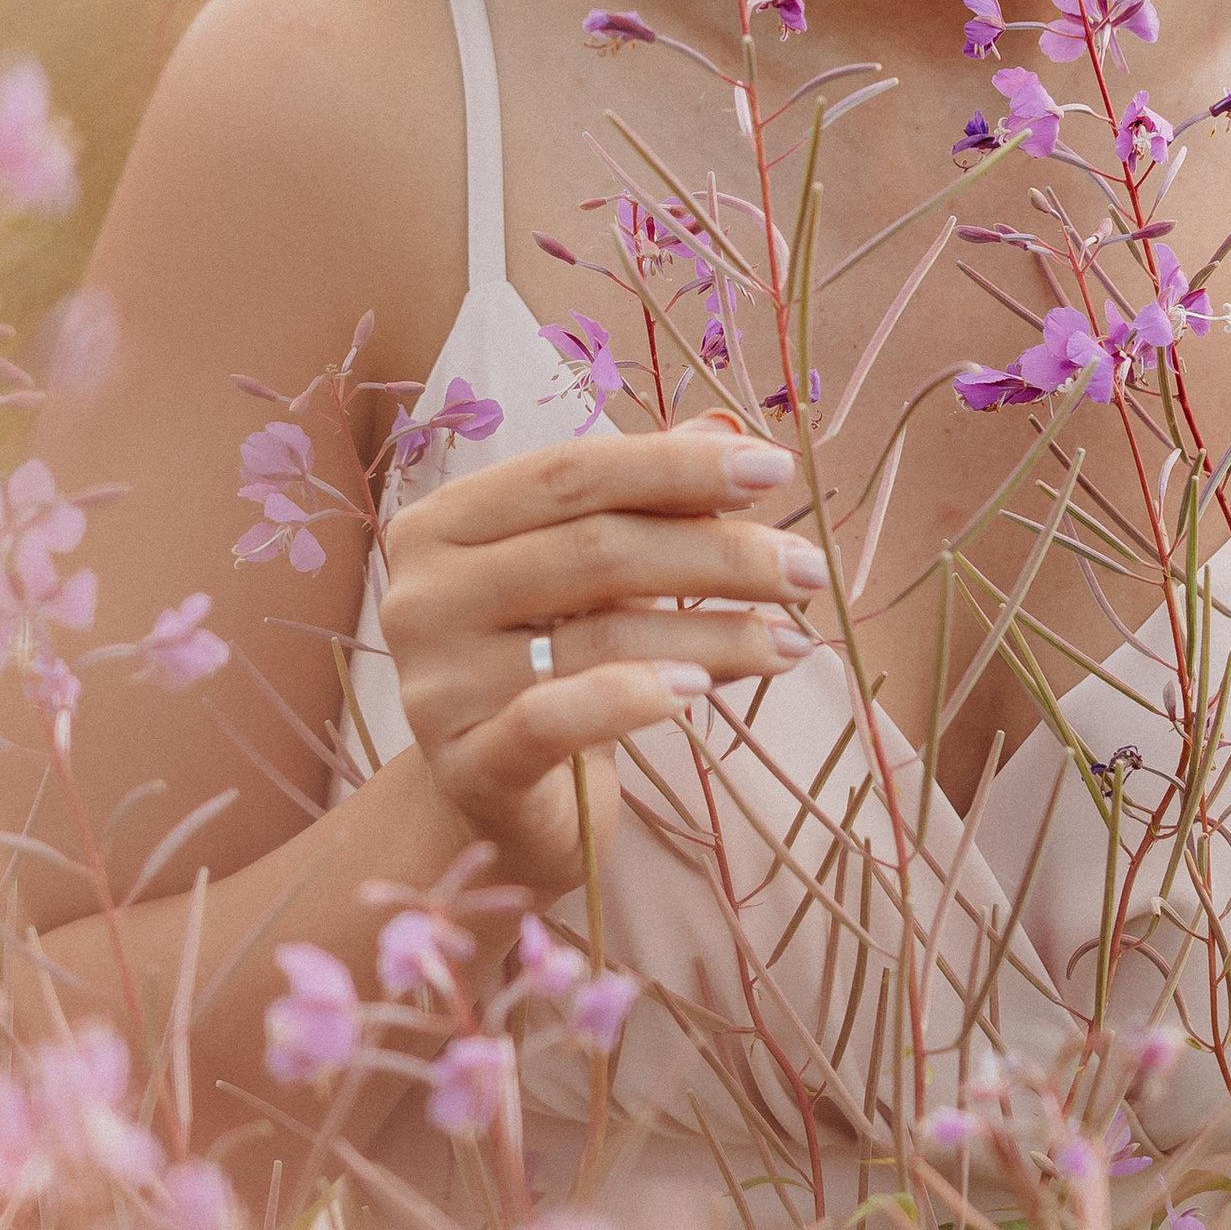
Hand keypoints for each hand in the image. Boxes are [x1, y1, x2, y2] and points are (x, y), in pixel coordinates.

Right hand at [376, 422, 816, 891]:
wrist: (500, 800)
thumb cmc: (551, 664)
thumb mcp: (595, 574)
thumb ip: (647, 499)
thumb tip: (730, 430)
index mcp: (446, 522)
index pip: (571, 471)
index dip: (676, 465)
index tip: (777, 470)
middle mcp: (423, 593)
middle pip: (593, 548)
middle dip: (718, 553)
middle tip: (807, 571)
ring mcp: (436, 683)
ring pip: (598, 634)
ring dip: (714, 632)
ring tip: (790, 641)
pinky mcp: (466, 764)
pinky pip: (555, 718)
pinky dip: (634, 696)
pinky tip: (701, 690)